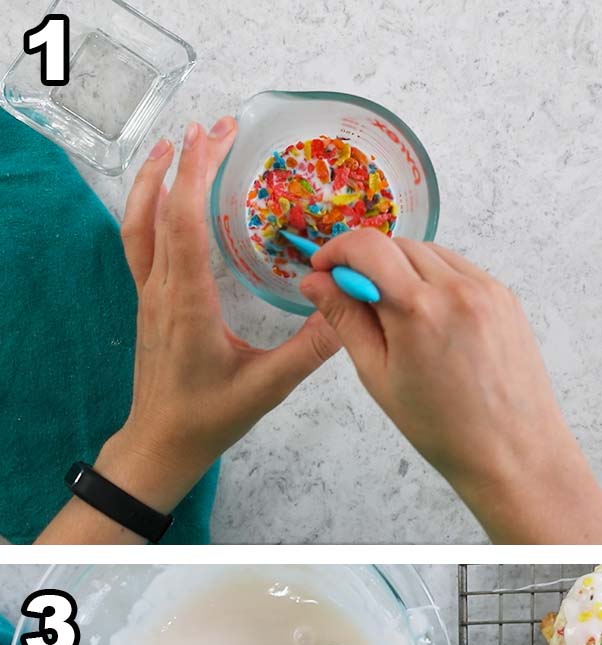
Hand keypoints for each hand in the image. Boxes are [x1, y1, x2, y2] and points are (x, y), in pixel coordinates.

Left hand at [114, 118, 339, 512]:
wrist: (162, 442)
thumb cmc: (210, 417)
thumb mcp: (268, 386)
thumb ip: (309, 349)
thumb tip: (346, 310)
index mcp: (188, 303)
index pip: (185, 224)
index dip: (196, 176)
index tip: (212, 138)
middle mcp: (163, 290)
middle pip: (159, 210)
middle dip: (184, 163)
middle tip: (212, 128)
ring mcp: (151, 294)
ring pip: (137, 222)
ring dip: (153, 179)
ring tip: (176, 145)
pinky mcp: (151, 302)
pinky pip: (140, 241)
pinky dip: (149, 207)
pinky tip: (166, 199)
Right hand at [300, 232, 601, 543]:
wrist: (512, 452)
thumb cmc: (444, 428)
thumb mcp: (379, 376)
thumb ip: (346, 320)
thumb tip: (316, 282)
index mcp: (419, 310)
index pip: (366, 247)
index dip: (337, 251)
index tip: (325, 269)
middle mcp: (457, 290)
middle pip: (398, 245)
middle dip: (369, 263)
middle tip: (358, 300)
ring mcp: (488, 291)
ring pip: (431, 254)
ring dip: (405, 269)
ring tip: (400, 316)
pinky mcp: (506, 298)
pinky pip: (461, 270)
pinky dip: (438, 281)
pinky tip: (434, 320)